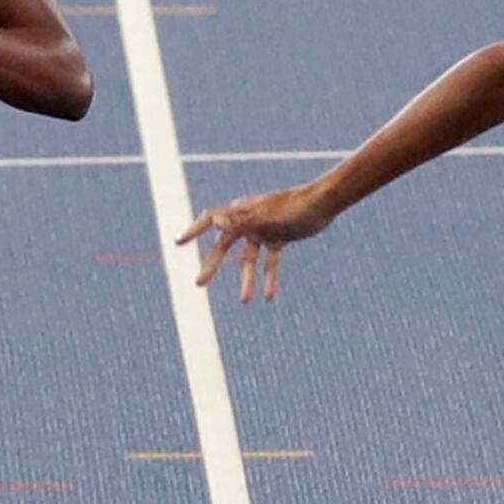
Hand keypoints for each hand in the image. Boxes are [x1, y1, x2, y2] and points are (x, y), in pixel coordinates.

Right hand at [176, 183, 336, 302]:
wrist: (326, 202)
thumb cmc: (296, 205)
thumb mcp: (267, 216)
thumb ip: (241, 221)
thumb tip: (213, 221)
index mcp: (242, 211)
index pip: (211, 220)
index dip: (193, 231)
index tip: (178, 243)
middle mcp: (249, 221)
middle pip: (224, 245)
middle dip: (212, 265)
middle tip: (199, 283)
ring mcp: (263, 230)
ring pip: (248, 260)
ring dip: (246, 280)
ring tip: (245, 301)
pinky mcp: (278, 238)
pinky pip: (270, 262)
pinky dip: (270, 277)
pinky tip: (270, 296)